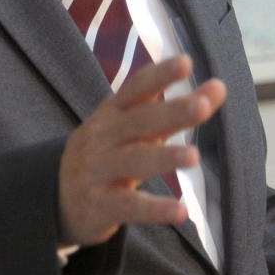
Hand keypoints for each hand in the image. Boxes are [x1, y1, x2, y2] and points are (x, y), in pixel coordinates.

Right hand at [58, 54, 226, 247]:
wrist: (54, 196)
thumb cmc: (108, 153)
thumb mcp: (137, 129)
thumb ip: (178, 108)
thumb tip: (220, 86)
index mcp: (112, 113)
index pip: (136, 88)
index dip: (159, 75)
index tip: (186, 62)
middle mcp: (102, 137)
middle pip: (139, 121)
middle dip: (171, 112)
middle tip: (203, 105)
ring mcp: (97, 171)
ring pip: (133, 161)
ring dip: (163, 157)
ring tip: (193, 156)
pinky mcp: (98, 205)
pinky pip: (129, 206)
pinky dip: (155, 209)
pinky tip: (181, 212)